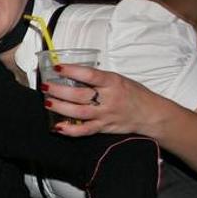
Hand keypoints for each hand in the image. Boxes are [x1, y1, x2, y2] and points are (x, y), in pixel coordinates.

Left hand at [42, 64, 163, 137]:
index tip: (57, 67)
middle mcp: (109, 99)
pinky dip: (70, 130)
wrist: (150, 113)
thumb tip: (72, 73)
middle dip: (59, 90)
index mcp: (113, 82)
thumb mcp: (118, 79)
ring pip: (79, 112)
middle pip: (80, 95)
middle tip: (46, 86)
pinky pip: (85, 130)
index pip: (90, 75)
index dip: (72, 71)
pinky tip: (58, 127)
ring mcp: (106, 114)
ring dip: (60, 107)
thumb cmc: (133, 93)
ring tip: (48, 101)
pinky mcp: (104, 127)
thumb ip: (98, 79)